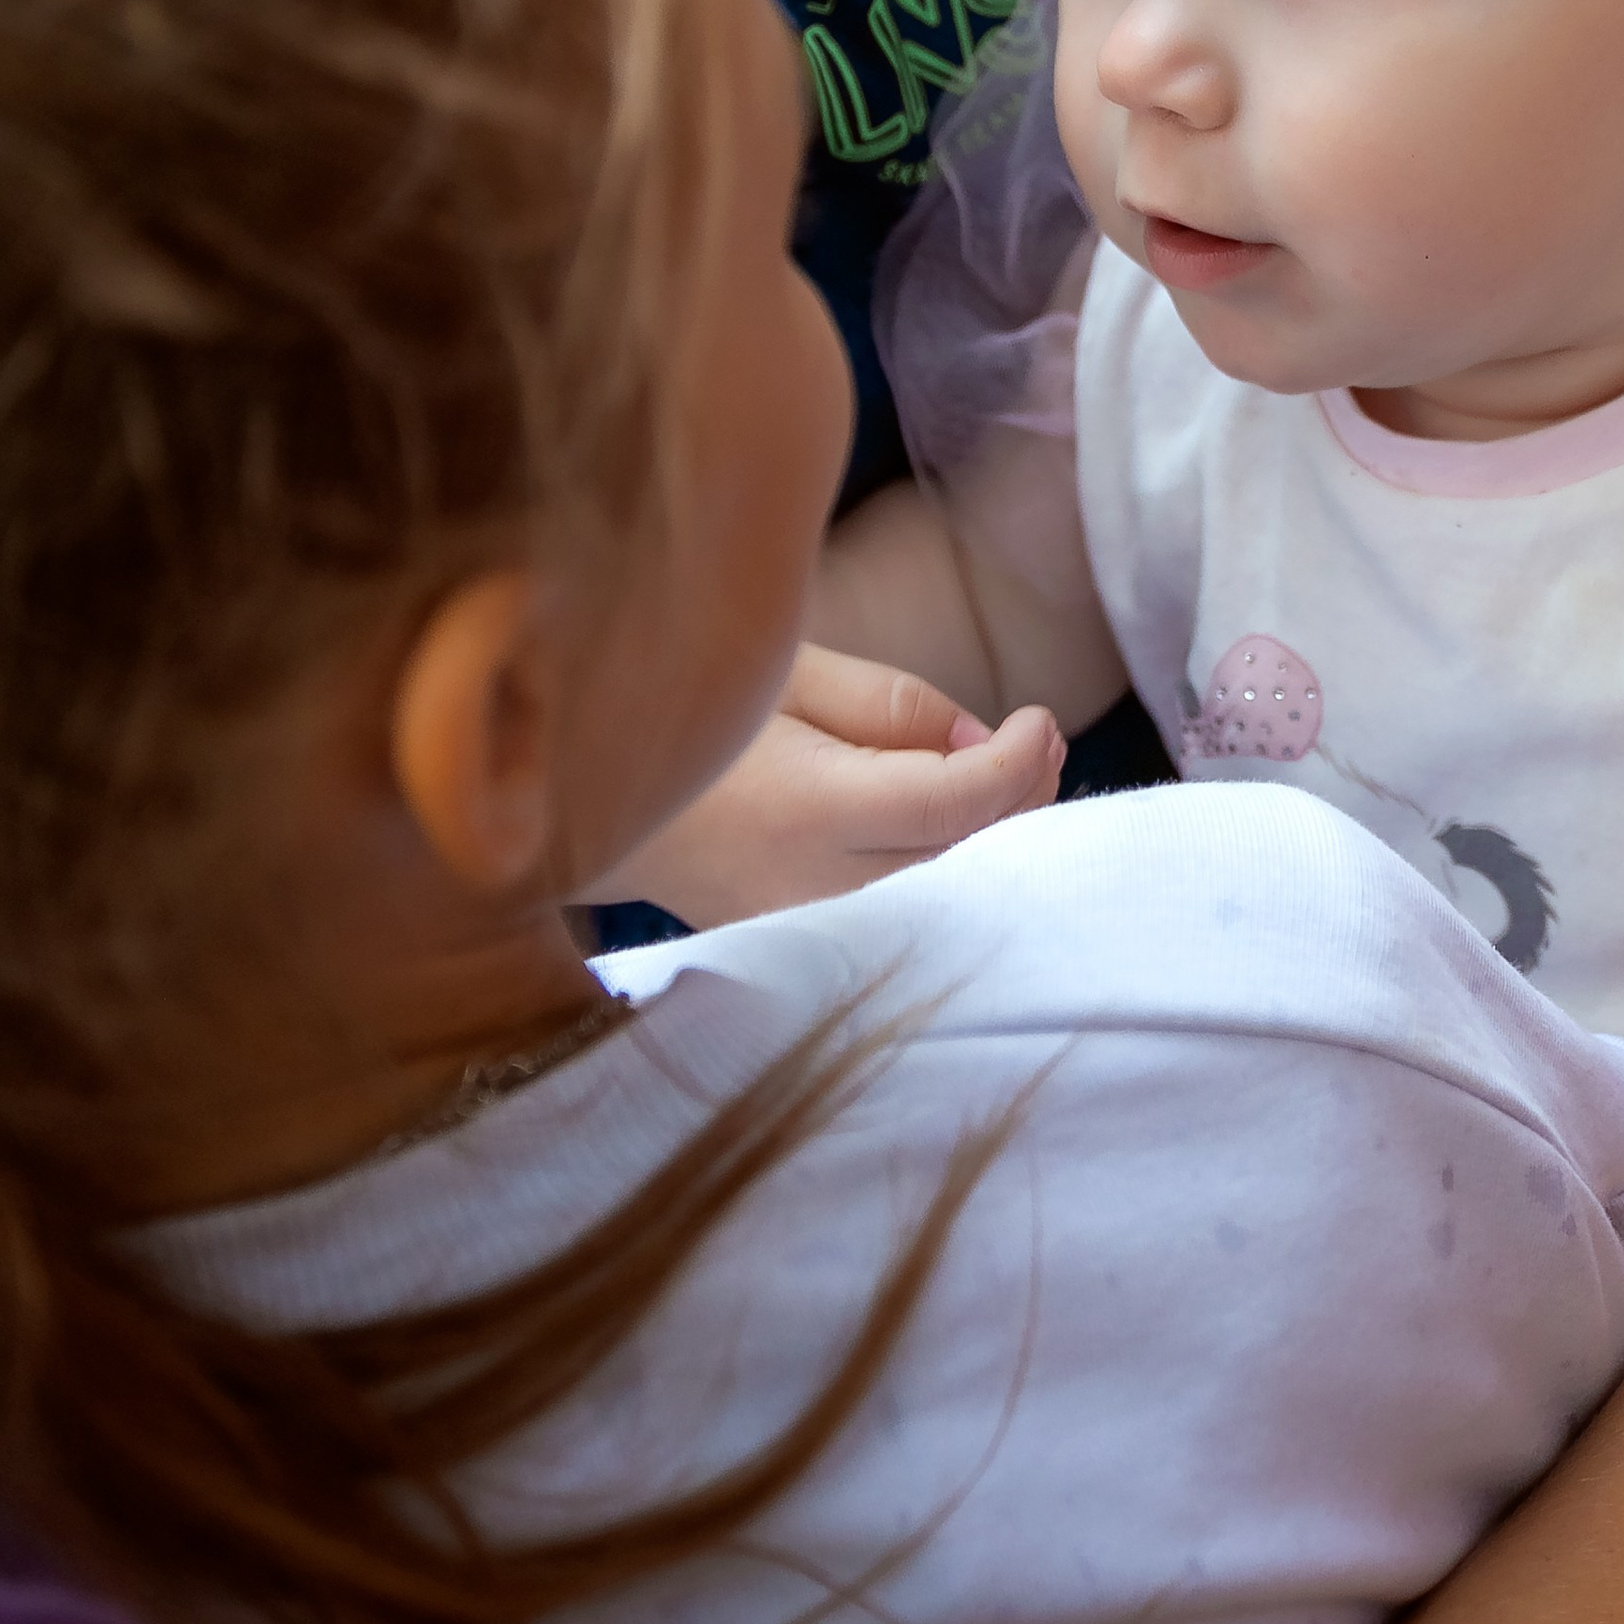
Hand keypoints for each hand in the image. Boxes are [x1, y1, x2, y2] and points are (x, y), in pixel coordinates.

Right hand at [591, 645, 1064, 924]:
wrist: (585, 801)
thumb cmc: (690, 713)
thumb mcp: (786, 673)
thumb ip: (891, 706)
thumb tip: (980, 747)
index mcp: (806, 807)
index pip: (951, 802)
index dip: (1017, 763)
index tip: (1038, 718)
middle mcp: (812, 887)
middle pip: (965, 865)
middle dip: (1023, 804)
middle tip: (1037, 744)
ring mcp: (806, 933)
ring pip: (945, 904)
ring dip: (994, 842)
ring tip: (1011, 775)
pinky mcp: (803, 950)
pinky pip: (906, 921)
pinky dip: (950, 874)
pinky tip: (958, 825)